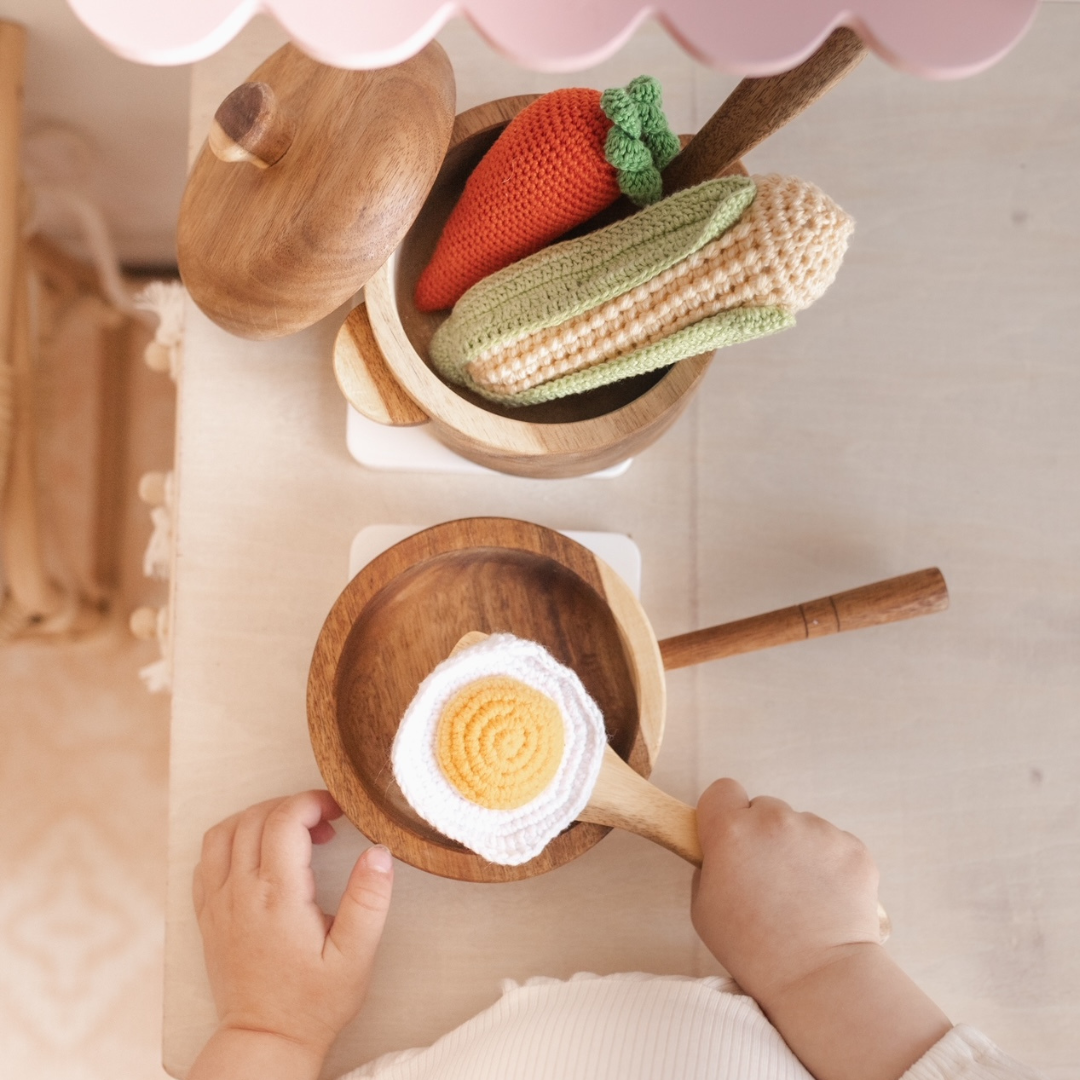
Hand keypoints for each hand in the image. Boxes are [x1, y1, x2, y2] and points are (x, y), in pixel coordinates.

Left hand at [191, 790, 393, 1074]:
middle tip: (324, 824)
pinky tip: (259, 853)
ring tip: (291, 832)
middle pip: (256, 817)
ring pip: (225, 831)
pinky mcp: (208, 914)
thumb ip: (369, 900)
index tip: (339, 812)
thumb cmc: (314, 1003)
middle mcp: (241, 893)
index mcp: (278, 897)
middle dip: (293, 806)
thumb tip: (379, 852)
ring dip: (259, 817)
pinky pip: (207, 857)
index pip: (285, 819)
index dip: (314, 802)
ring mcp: (218, 903)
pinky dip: (232, 839)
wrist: (266, 1040)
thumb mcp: (355, 956)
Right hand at [691, 779, 949, 1079]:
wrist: (818, 977)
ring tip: (802, 896)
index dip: (725, 813)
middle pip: (765, 809)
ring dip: (799, 850)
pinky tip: (827, 899)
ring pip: (802, 827)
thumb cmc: (753, 949)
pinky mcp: (852, 847)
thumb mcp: (703, 907)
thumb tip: (725, 851)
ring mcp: (818, 831)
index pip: (723, 790)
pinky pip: (834, 844)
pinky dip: (830, 865)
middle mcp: (775, 820)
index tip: (730, 836)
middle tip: (769, 877)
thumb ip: (711, 865)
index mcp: (731, 830)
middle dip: (764, 835)